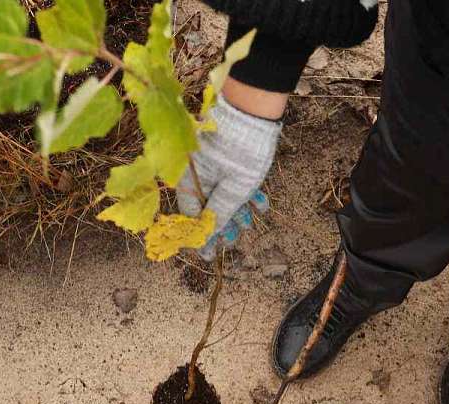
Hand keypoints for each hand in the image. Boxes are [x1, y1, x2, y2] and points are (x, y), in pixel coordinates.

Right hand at [177, 95, 281, 256]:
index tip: (212, 251)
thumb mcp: (235, 188)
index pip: (190, 214)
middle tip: (236, 237)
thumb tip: (207, 239)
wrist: (254, 106)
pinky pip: (229, 177)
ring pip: (220, 191)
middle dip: (223, 222)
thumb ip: (220, 213)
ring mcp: (209, 161)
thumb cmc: (243, 149)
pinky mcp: (223, 153)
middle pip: (205, 204)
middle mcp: (194, 171)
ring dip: (236, 208)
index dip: (202, 234)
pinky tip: (260, 203)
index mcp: (189, 179)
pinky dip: (242, 191)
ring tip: (251, 220)